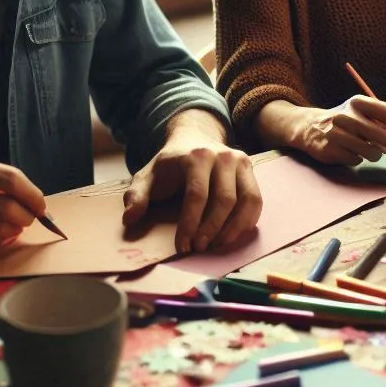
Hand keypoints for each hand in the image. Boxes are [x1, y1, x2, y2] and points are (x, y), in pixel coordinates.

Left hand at [123, 127, 261, 254]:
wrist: (193, 138)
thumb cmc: (169, 165)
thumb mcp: (147, 176)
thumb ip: (137, 196)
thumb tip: (130, 219)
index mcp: (196, 156)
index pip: (197, 195)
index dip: (190, 224)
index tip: (183, 246)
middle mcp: (222, 156)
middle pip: (224, 200)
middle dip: (211, 230)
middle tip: (199, 248)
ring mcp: (240, 161)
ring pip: (246, 201)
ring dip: (232, 229)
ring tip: (216, 245)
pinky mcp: (250, 170)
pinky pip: (256, 200)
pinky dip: (247, 221)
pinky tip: (231, 235)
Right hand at [288, 96, 385, 166]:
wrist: (311, 127)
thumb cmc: (349, 121)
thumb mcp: (368, 113)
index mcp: (360, 102)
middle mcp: (347, 115)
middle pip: (383, 135)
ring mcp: (337, 133)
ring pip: (372, 152)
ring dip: (377, 154)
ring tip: (367, 148)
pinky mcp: (330, 150)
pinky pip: (357, 161)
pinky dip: (360, 159)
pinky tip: (351, 151)